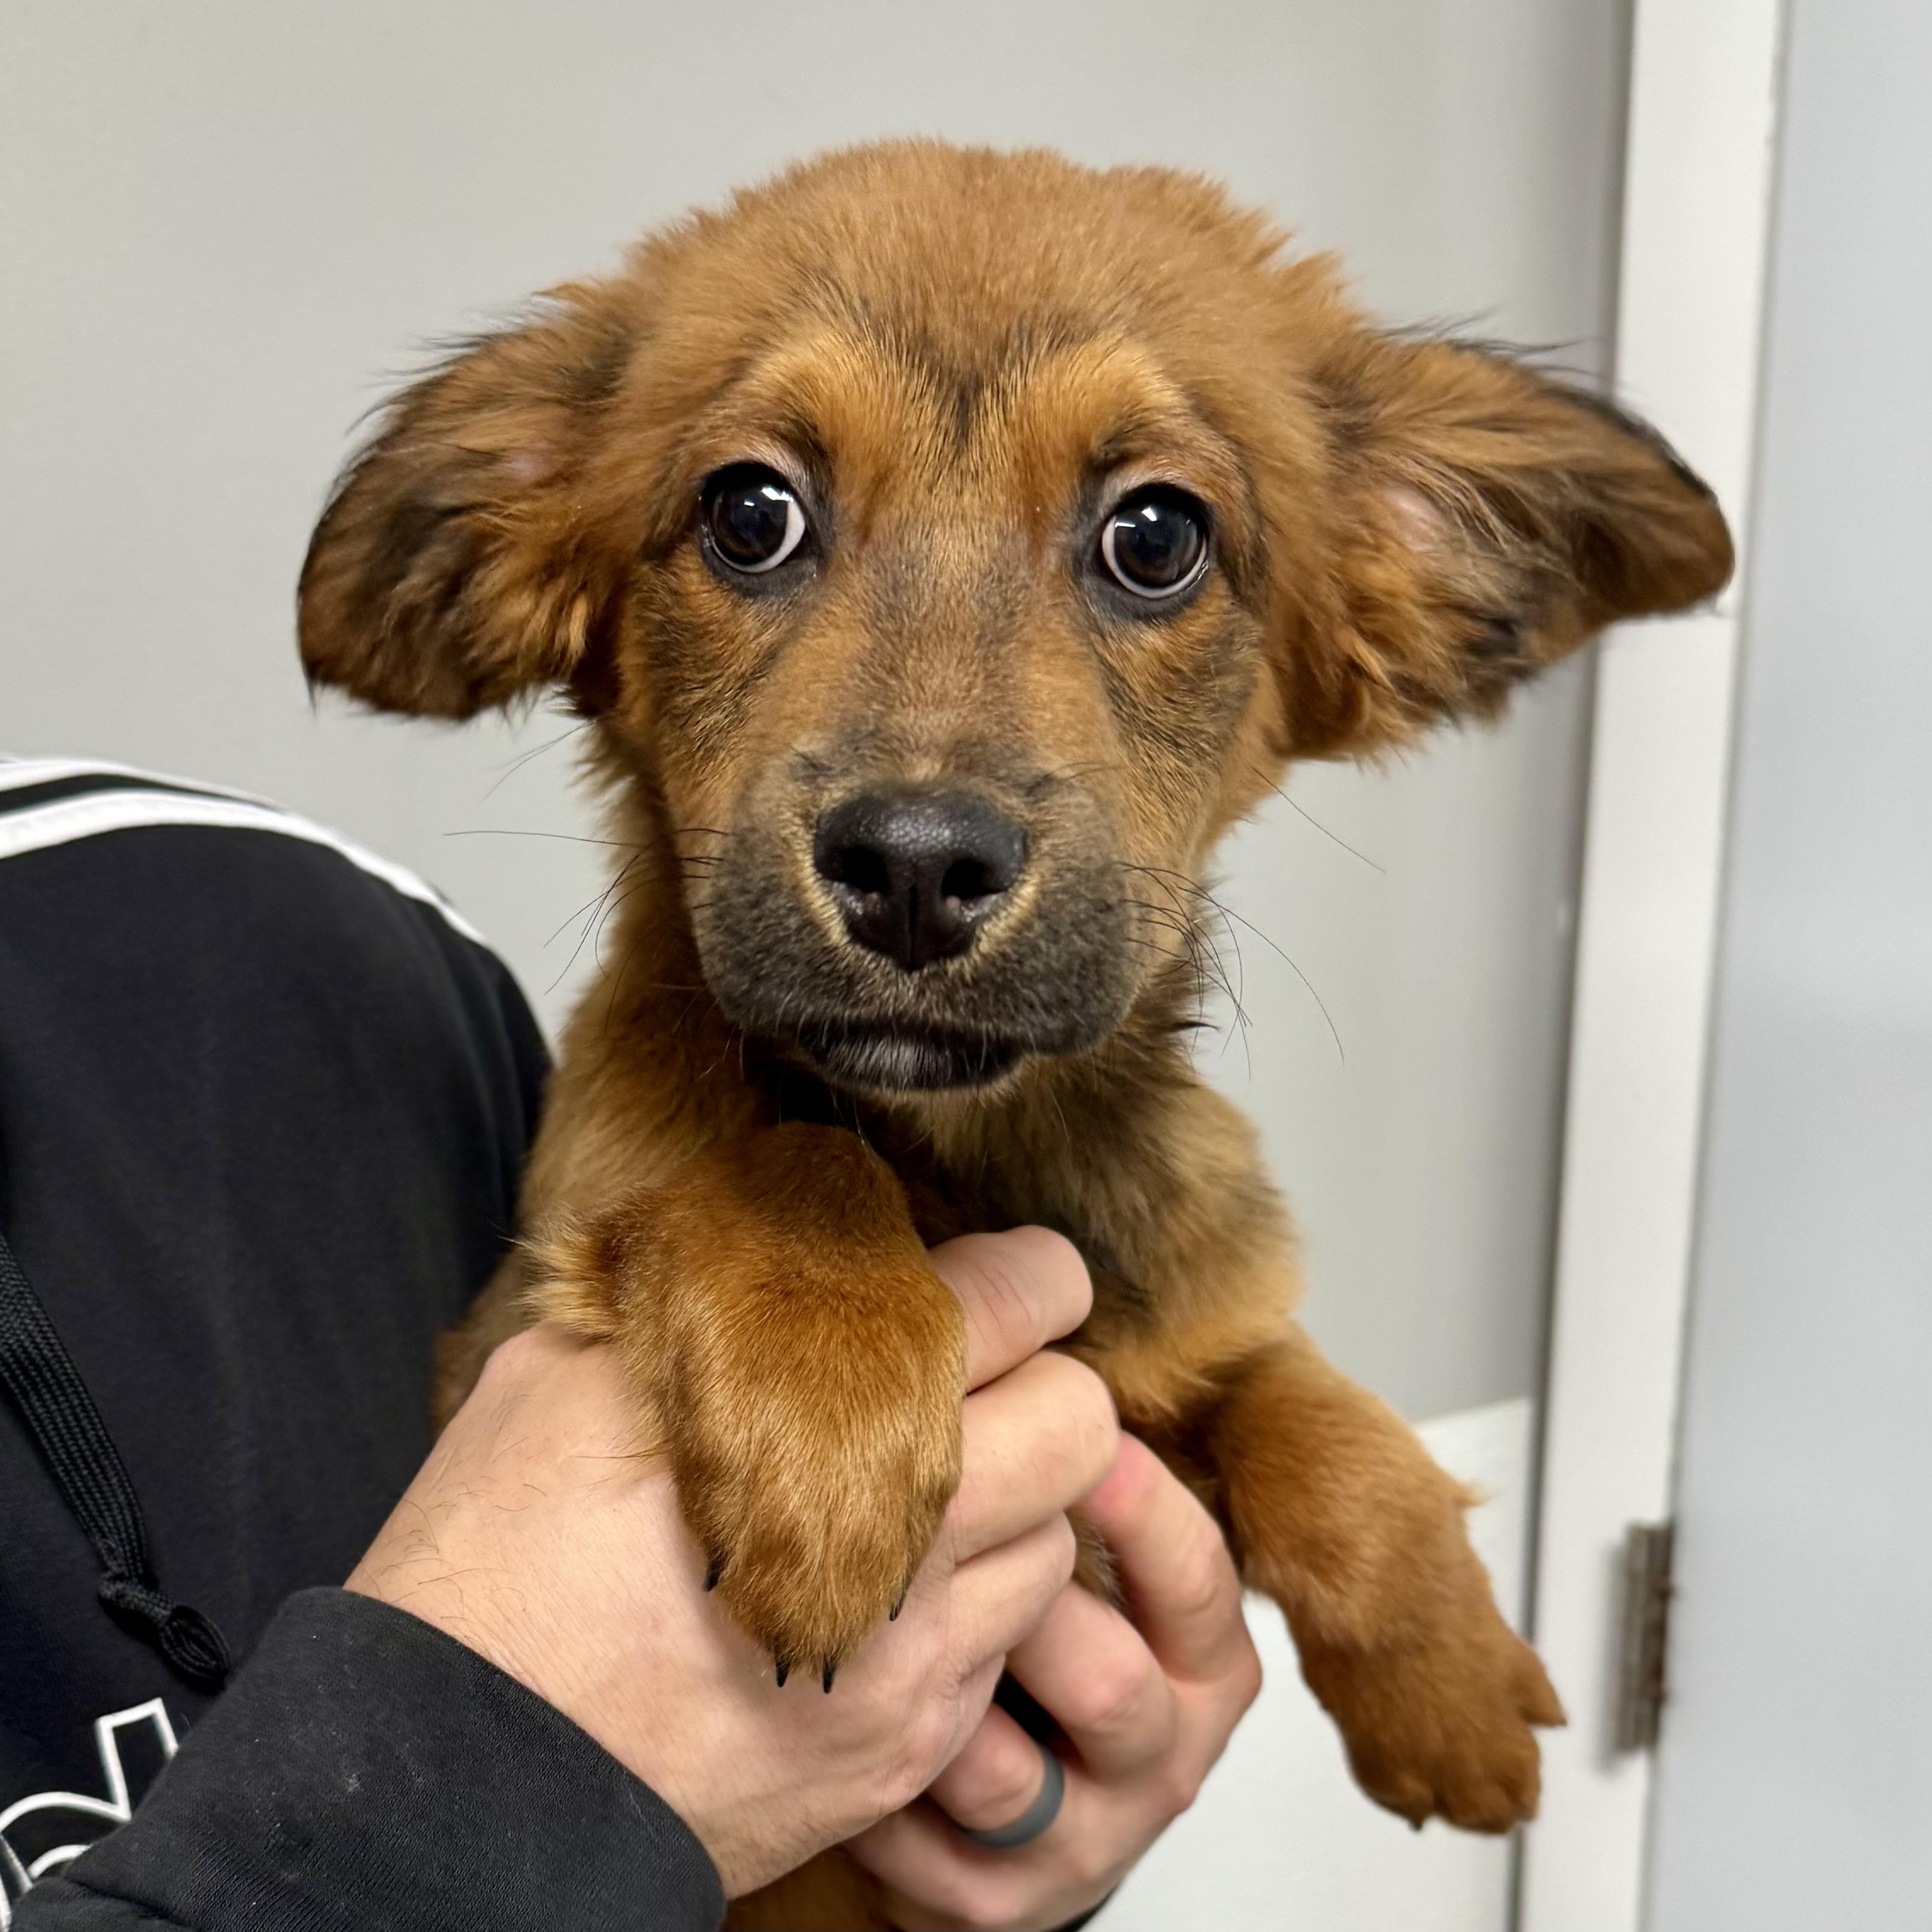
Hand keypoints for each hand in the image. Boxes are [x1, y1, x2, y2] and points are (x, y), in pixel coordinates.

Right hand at [346, 1227, 1115, 1897]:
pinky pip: (1003, 1651)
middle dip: (1045, 1382)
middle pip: (1079, 1421)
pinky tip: (888, 1593)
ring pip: (1056, 1542)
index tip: (1002, 1275)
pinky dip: (972, 1607)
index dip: (1024, 1271)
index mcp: (812, 1416)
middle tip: (979, 1382)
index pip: (1011, 1299)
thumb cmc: (492, 1568)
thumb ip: (688, 1296)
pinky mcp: (901, 1750)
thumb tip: (750, 1234)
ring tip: (927, 1495)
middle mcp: (891, 1542)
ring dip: (1016, 1503)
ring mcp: (909, 1660)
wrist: (459, 1786)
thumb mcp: (560, 1377)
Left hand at [847, 1434, 1261, 1930]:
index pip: (1198, 1573)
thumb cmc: (1048, 1622)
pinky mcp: (1003, 1900)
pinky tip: (846, 1727)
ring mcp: (1087, 1835)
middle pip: (1108, 1681)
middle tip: (940, 1535)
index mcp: (1203, 1655)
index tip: (1072, 1435)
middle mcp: (1163, 1750)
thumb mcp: (1097, 1547)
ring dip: (933, 1701)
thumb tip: (1029, 1309)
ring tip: (874, 1637)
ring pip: (1009, 1774)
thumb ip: (1082, 1463)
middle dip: (1017, 1603)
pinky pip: (932, 1846)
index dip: (1134, 1501)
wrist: (1011, 1793)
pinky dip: (881, 1789)